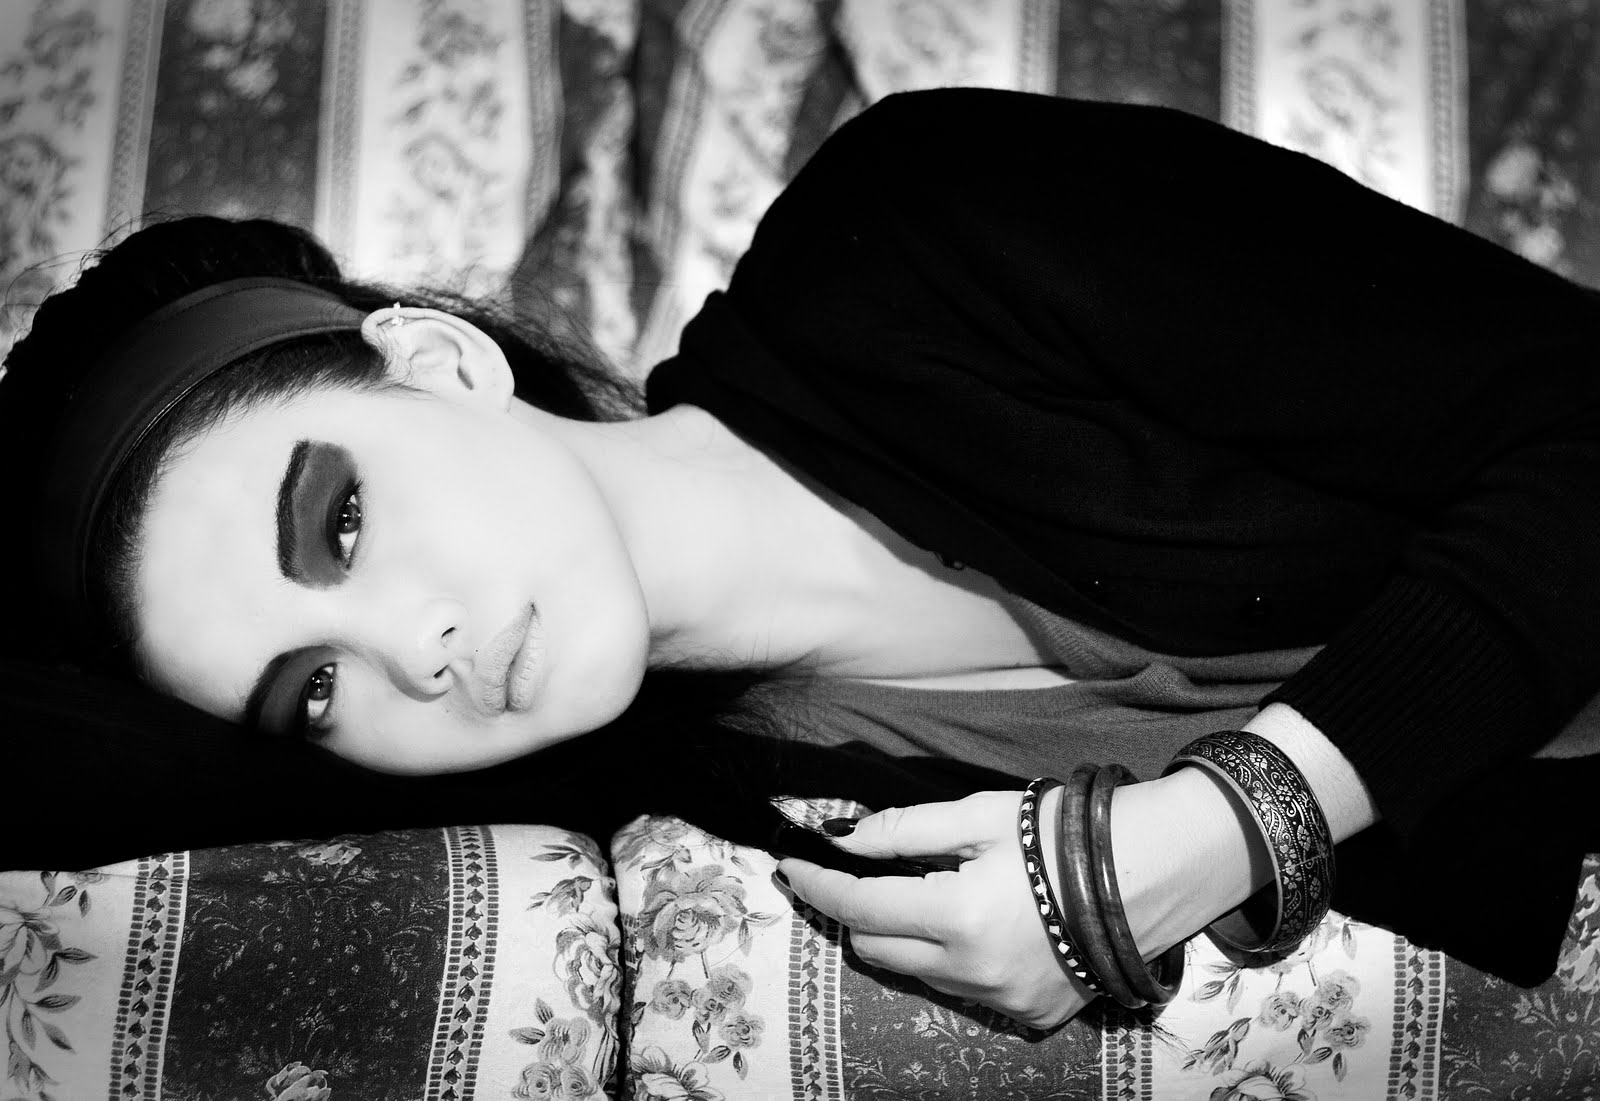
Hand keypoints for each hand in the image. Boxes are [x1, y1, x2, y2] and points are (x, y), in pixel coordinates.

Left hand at [776, 790, 1091, 1029]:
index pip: (859, 906)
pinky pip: (960, 989)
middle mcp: (973, 972)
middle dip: (856, 910)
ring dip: (903, 935)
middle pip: (876, 948)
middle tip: (853, 874)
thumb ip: (900, 832)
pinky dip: (948, 957)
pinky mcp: (1027, 1016)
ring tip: (929, 891)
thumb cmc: (1061, 833)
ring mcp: (1001, 1001)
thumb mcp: (978, 815)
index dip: (819, 884)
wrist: (1150, 873)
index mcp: (957, 917)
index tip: (792, 865)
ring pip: (916, 972)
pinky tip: (974, 923)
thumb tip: (840, 841)